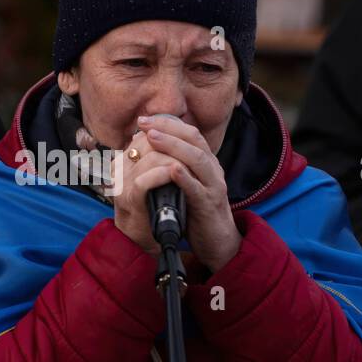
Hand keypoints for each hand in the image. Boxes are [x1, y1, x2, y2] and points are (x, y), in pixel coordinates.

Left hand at [111, 115, 241, 273]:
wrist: (217, 241)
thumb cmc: (196, 212)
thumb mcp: (184, 185)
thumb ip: (171, 167)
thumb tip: (144, 151)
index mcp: (206, 163)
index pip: (189, 133)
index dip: (167, 123)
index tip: (144, 120)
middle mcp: (212, 170)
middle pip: (194, 140)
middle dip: (168, 128)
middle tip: (145, 123)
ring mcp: (213, 186)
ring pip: (198, 159)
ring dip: (174, 146)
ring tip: (153, 138)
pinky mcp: (210, 205)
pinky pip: (198, 188)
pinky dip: (185, 177)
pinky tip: (171, 169)